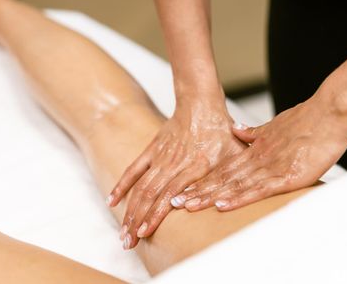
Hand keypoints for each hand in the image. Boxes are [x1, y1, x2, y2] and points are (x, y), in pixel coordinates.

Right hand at [106, 99, 244, 248]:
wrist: (200, 103)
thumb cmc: (221, 130)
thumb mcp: (234, 154)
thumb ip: (231, 178)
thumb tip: (228, 203)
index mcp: (194, 168)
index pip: (169, 196)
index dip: (154, 216)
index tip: (144, 233)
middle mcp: (173, 165)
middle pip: (149, 196)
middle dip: (136, 221)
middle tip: (127, 242)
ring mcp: (160, 158)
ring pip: (140, 187)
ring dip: (129, 210)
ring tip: (122, 231)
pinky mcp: (152, 150)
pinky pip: (134, 169)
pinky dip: (122, 185)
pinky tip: (112, 201)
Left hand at [174, 97, 346, 212]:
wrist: (328, 113)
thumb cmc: (306, 122)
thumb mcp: (273, 129)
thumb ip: (253, 134)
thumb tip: (237, 131)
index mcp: (253, 151)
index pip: (223, 169)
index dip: (202, 180)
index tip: (184, 189)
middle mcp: (256, 160)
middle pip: (221, 179)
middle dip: (197, 192)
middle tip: (174, 202)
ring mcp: (269, 168)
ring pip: (233, 185)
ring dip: (210, 197)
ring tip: (187, 206)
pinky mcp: (285, 176)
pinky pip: (258, 189)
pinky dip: (239, 197)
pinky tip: (222, 204)